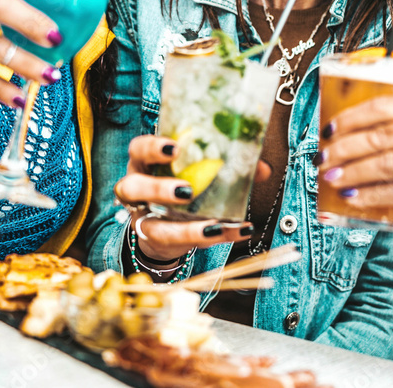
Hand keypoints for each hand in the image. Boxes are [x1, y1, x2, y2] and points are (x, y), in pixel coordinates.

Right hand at [114, 135, 266, 262]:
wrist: (165, 226)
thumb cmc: (184, 187)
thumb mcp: (200, 171)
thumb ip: (229, 165)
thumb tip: (262, 168)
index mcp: (145, 163)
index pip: (138, 149)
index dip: (151, 148)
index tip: (175, 148)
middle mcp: (136, 190)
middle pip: (130, 186)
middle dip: (157, 188)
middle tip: (187, 190)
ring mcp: (143, 219)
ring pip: (148, 225)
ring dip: (182, 228)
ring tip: (213, 226)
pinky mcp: (158, 241)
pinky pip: (178, 244)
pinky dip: (208, 239)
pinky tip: (234, 232)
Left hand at [319, 96, 392, 251]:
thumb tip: (364, 136)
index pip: (385, 106)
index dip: (351, 116)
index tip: (331, 126)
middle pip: (378, 135)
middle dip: (343, 147)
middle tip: (325, 155)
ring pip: (382, 164)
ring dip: (350, 172)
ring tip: (333, 177)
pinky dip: (368, 196)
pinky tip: (354, 198)